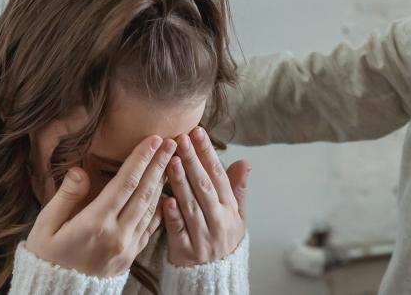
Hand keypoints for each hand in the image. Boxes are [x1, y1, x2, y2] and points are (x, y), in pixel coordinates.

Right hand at [25, 136, 174, 276]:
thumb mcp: (45, 226)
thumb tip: (80, 171)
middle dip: (159, 165)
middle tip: (172, 142)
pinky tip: (165, 194)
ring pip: (151, 209)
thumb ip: (65, 197)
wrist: (57, 294)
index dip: (141, 159)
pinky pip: (150, 228)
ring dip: (162, 183)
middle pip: (144, 193)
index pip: (125, 184)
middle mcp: (117, 235)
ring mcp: (127, 247)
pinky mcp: (130, 257)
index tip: (153, 140)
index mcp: (95, 224)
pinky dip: (160, 208)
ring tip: (171, 161)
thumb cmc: (47, 257)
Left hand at [162, 127, 249, 265]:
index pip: (219, 176)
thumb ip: (237, 189)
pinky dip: (172, 216)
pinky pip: (178, 232)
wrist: (215, 277)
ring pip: (191, 206)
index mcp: (229, 210)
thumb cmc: (222, 239)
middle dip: (192, 162)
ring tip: (171, 161)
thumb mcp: (236, 216)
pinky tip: (165, 200)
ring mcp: (202, 238)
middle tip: (181, 139)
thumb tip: (245, 162)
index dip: (208, 154)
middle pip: (204, 188)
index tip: (197, 132)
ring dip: (181, 183)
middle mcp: (218, 222)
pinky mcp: (186, 252)